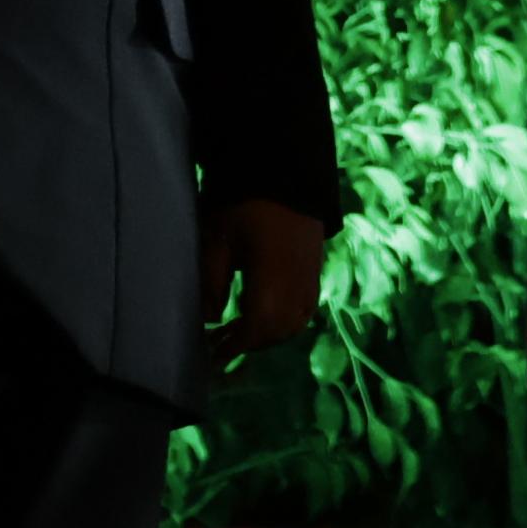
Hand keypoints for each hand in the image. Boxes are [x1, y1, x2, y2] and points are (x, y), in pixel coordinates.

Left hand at [199, 197, 330, 362]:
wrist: (285, 174)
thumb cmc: (243, 205)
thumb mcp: (218, 241)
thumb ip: (213, 282)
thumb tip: (211, 319)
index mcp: (271, 280)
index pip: (255, 328)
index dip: (235, 345)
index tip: (214, 352)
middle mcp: (296, 286)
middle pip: (276, 332)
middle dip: (249, 343)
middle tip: (221, 344)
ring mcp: (310, 280)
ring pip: (292, 324)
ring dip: (267, 334)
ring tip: (241, 331)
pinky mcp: (315, 271)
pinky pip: (304, 311)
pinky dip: (284, 321)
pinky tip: (266, 315)